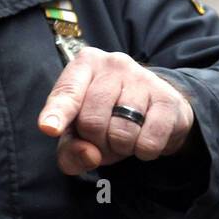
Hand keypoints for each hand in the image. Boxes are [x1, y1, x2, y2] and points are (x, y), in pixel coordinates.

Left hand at [38, 48, 195, 175]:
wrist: (157, 108)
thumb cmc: (107, 117)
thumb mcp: (79, 133)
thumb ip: (71, 150)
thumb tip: (90, 155)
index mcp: (85, 64)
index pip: (67, 92)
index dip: (58, 113)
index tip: (49, 128)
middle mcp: (114, 63)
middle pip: (92, 121)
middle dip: (96, 142)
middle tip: (106, 137)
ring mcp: (143, 78)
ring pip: (121, 133)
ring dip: (121, 148)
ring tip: (126, 135)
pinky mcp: (169, 99)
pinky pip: (148, 142)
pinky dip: (144, 151)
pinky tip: (146, 137)